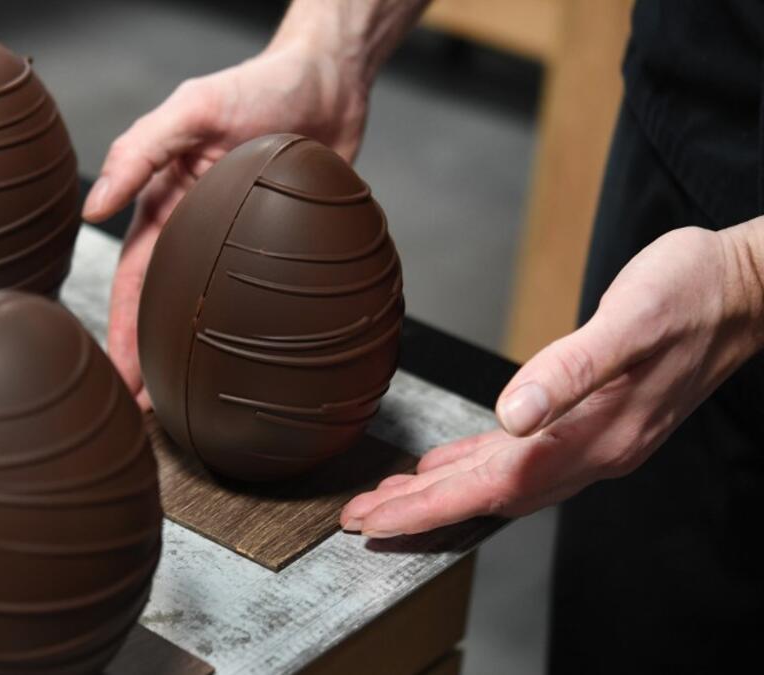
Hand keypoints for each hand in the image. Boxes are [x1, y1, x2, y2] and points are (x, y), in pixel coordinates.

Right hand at [85, 45, 369, 407]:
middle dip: (155, 360)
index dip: (125, 333)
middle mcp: (200, 232)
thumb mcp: (192, 110)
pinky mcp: (284, 250)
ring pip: (214, 313)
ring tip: (197, 402)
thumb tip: (94, 209)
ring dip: (201, 357)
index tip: (120, 379)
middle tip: (150, 411)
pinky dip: (254, 335)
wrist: (331, 82)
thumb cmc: (258, 86)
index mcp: (167, 207)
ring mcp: (242, 245)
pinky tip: (255, 366)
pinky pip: (264, 301)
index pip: (135, 282)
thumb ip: (141, 152)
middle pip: (169, 310)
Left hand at [340, 224, 763, 536]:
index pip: (495, 487)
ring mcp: (596, 438)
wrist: (748, 288)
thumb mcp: (630, 320)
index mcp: (597, 434)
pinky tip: (450, 464)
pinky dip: (479, 465)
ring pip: (503, 481)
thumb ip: (572, 370)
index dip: (430, 506)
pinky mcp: (595, 418)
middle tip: (360, 519)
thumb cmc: (692, 292)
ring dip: (444, 492)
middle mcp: (595, 448)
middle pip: (490, 495)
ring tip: (389, 499)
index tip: (377, 520)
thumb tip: (512, 414)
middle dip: (422, 510)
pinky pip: (524, 458)